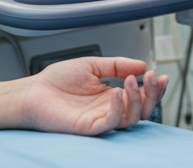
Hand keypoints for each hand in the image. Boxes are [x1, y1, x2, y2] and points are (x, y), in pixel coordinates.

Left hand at [19, 57, 167, 135]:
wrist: (32, 92)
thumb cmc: (56, 81)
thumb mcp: (92, 65)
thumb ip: (117, 64)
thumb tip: (141, 65)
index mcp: (111, 95)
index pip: (140, 96)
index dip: (153, 87)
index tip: (160, 74)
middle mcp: (109, 109)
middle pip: (142, 110)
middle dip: (153, 94)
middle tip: (154, 78)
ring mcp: (100, 119)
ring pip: (131, 118)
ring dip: (136, 99)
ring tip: (129, 80)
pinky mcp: (89, 128)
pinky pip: (110, 122)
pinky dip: (117, 109)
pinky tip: (115, 92)